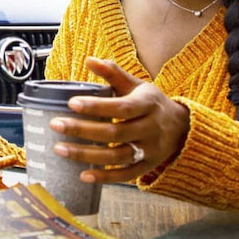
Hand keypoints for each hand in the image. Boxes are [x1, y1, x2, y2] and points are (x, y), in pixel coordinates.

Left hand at [50, 57, 189, 183]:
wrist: (182, 128)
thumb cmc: (152, 103)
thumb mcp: (137, 86)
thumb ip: (114, 74)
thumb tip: (90, 60)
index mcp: (147, 105)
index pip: (121, 107)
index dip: (97, 107)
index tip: (71, 103)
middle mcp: (151, 129)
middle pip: (115, 133)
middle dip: (82, 130)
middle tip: (55, 125)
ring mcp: (150, 151)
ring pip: (117, 156)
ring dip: (87, 155)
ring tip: (59, 149)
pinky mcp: (147, 167)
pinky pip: (125, 176)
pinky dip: (105, 178)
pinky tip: (82, 175)